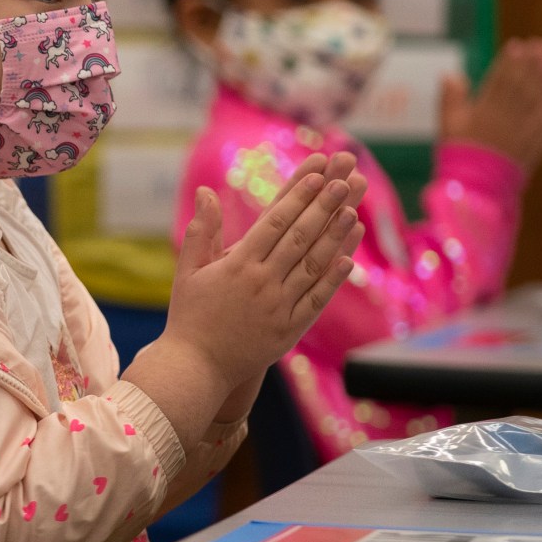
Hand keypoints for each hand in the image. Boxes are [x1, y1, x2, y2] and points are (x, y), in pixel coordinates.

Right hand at [164, 153, 363, 386]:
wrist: (195, 366)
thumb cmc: (190, 316)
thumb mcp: (188, 270)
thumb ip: (201, 230)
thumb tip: (206, 191)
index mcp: (237, 265)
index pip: (274, 222)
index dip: (298, 196)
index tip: (317, 175)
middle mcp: (261, 283)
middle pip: (299, 238)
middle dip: (323, 207)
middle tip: (343, 180)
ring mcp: (278, 307)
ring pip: (312, 265)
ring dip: (334, 237)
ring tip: (353, 211)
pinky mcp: (288, 330)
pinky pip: (316, 300)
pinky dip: (333, 279)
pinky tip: (348, 259)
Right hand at [441, 38, 541, 171]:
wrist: (474, 190)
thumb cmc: (457, 156)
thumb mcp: (447, 127)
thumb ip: (450, 99)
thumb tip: (450, 74)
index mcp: (483, 113)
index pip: (499, 81)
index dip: (510, 62)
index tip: (518, 44)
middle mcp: (505, 119)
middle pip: (522, 86)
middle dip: (533, 64)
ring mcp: (522, 132)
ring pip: (537, 101)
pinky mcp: (533, 145)